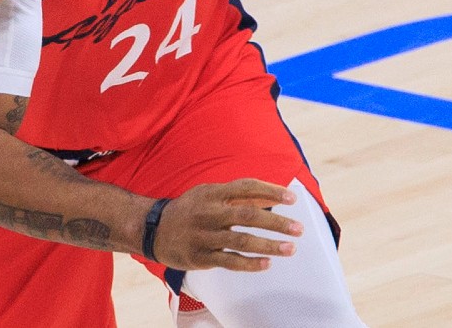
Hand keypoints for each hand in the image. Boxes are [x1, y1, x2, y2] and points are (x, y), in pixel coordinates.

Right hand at [152, 179, 302, 271]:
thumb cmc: (189, 210)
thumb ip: (239, 196)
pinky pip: (229, 262)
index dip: (270, 191)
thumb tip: (272, 196)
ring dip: (268, 245)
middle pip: (246, 216)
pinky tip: (267, 264)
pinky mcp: (200, 257)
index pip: (245, 188)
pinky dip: (249, 264)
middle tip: (299, 228)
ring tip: (290, 248)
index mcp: (212, 193)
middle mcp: (208, 213)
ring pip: (241, 241)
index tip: (292, 198)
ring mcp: (203, 236)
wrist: (153, 229)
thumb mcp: (209, 195)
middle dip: (275, 222)